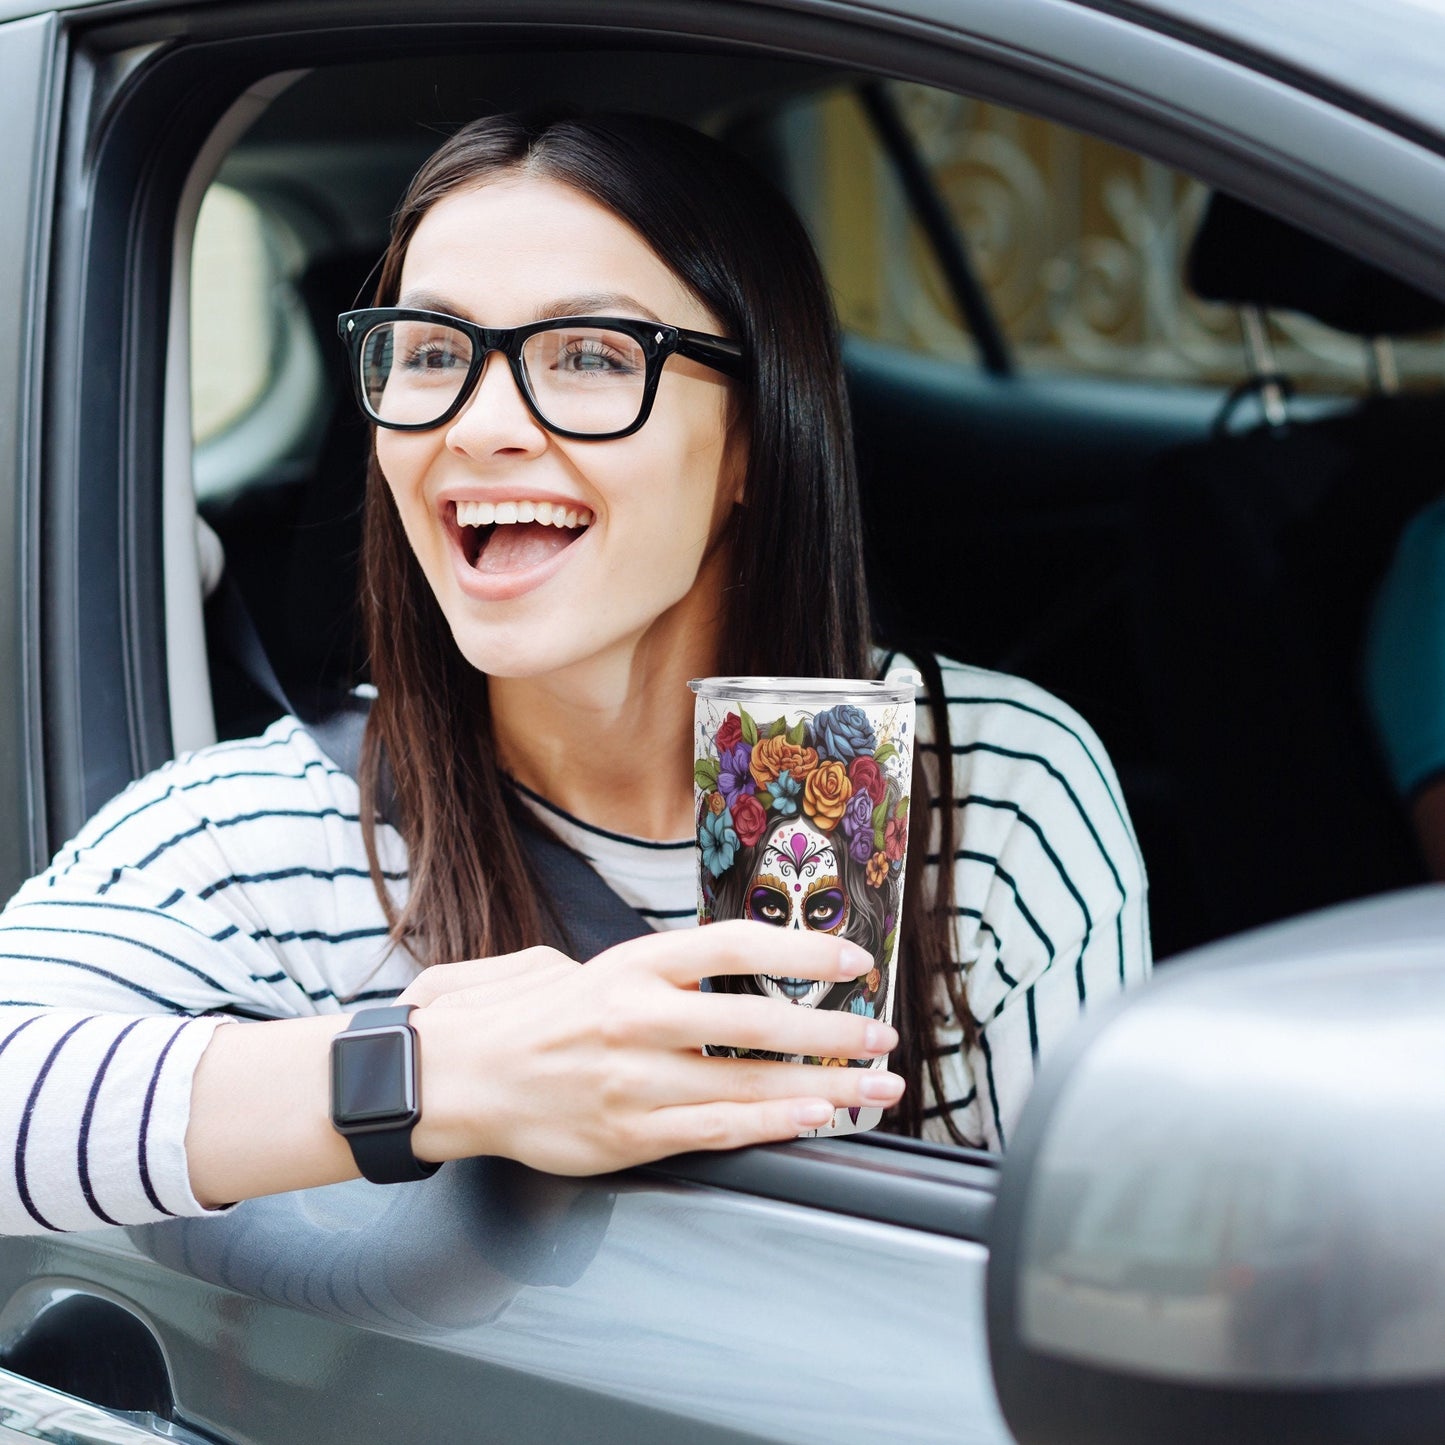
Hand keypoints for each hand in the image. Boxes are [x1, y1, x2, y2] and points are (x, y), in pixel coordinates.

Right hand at [405, 921, 901, 1174]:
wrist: (452, 1079)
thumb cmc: (516, 1017)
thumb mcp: (573, 964)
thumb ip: (639, 974)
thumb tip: (700, 976)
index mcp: (630, 966)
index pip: (735, 946)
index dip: (802, 950)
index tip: (854, 961)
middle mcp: (640, 1018)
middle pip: (758, 1020)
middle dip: (833, 1032)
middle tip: (884, 1035)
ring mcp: (636, 1082)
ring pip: (750, 1085)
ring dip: (824, 1086)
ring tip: (876, 1087)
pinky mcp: (629, 1134)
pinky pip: (716, 1129)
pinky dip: (773, 1125)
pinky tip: (816, 1119)